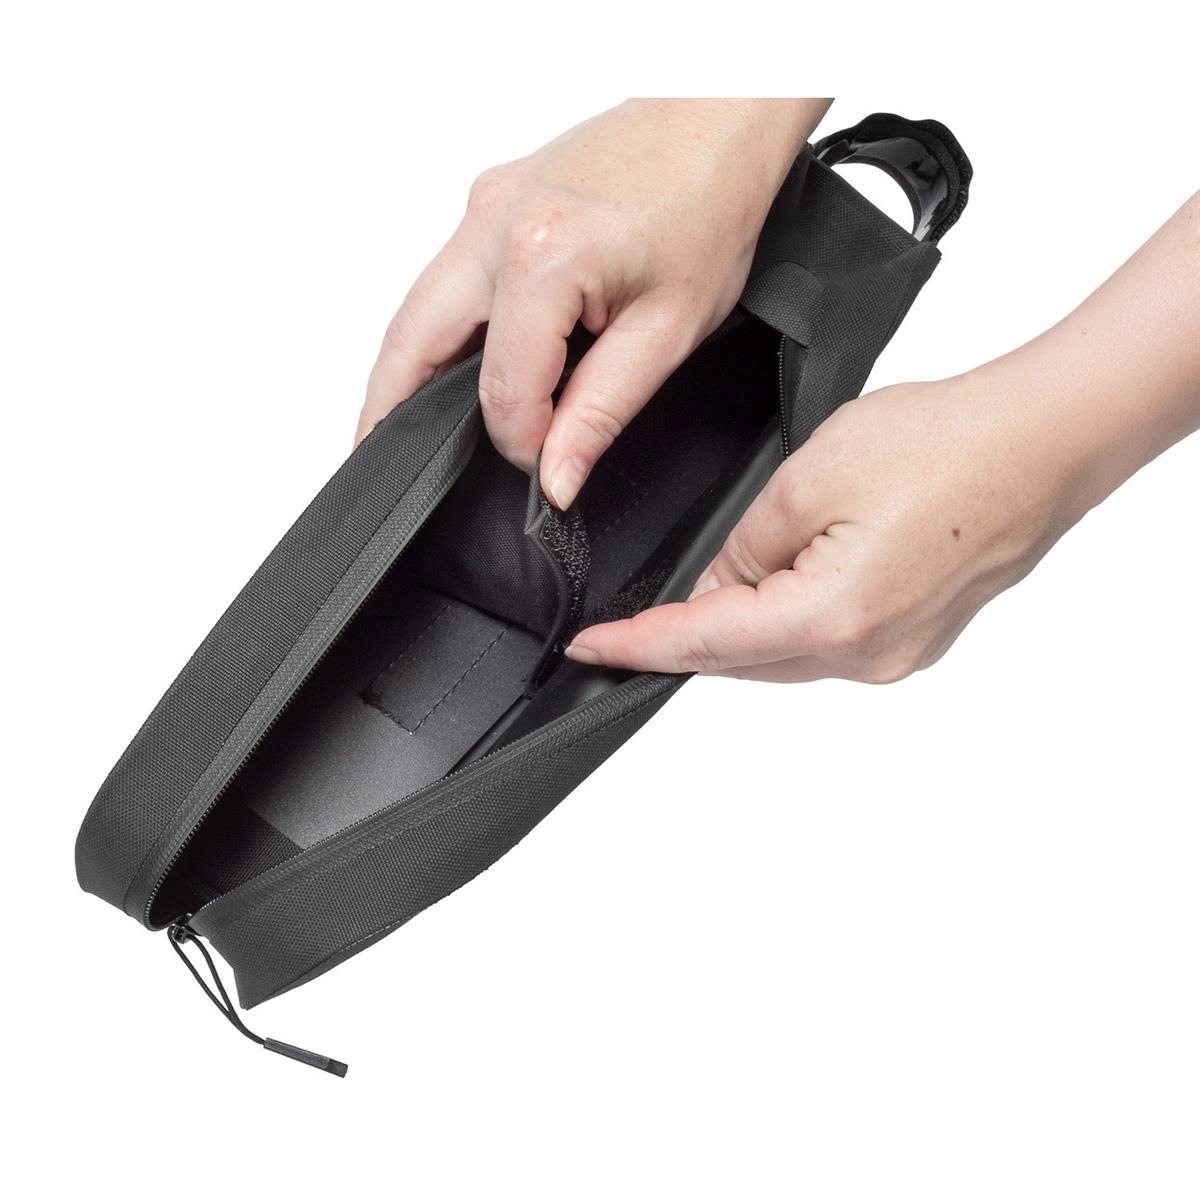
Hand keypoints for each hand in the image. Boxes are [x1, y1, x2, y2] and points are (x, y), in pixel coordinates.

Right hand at [359, 99, 829, 507]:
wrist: (720, 119)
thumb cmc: (710, 205)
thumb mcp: (667, 331)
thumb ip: (601, 411)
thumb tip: (557, 476)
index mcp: (541, 255)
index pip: (500, 389)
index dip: (521, 442)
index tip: (548, 468)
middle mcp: (493, 223)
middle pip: (411, 342)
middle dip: (389, 413)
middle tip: (379, 468)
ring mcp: (484, 205)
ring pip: (417, 308)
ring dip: (406, 369)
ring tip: (398, 428)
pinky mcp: (490, 200)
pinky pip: (444, 279)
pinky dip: (437, 330)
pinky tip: (448, 366)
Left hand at [567, 191, 1199, 681]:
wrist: (1042, 440)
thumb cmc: (945, 443)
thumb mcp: (807, 477)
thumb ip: (747, 545)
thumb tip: (721, 585)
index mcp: (833, 616)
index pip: (706, 642)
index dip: (640, 645)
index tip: (591, 649)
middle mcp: (869, 655)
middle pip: (743, 662)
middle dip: (682, 641)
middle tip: (626, 627)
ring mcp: (898, 654)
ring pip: (783, 656)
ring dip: (734, 631)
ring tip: (691, 602)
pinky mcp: (916, 637)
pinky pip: (825, 644)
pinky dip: (784, 624)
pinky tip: (768, 594)